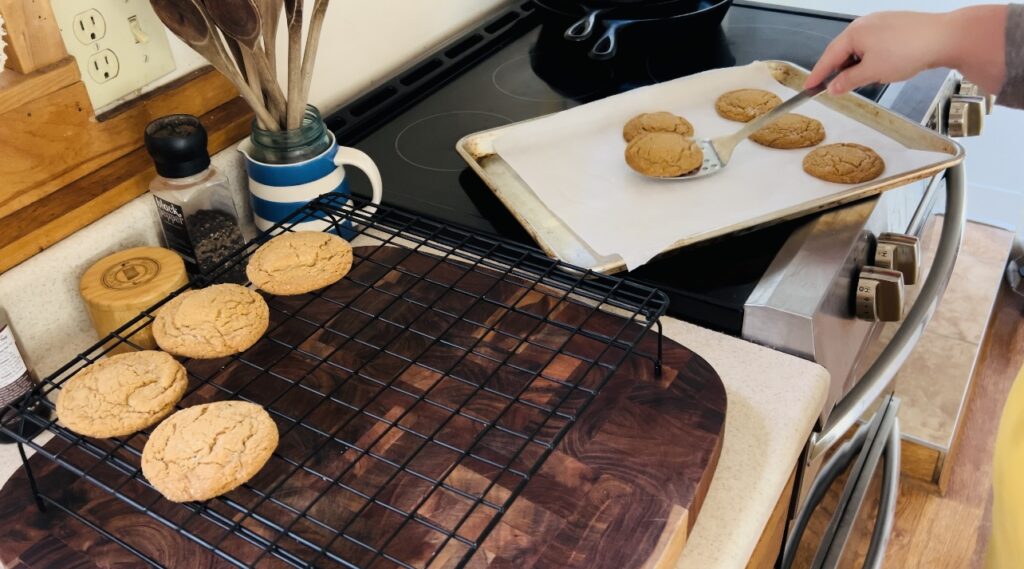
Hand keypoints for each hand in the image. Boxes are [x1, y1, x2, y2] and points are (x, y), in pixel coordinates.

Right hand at [806, 11, 951, 94]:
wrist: (944, 37)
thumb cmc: (907, 51)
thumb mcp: (872, 73)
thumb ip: (848, 81)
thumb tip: (833, 87)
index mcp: (854, 33)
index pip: (828, 57)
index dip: (818, 74)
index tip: (808, 87)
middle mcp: (864, 24)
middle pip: (844, 51)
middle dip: (840, 70)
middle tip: (836, 88)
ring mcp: (881, 22)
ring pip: (861, 48)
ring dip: (859, 65)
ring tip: (868, 79)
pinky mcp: (896, 25)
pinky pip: (875, 43)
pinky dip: (872, 57)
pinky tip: (883, 68)